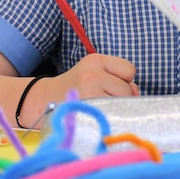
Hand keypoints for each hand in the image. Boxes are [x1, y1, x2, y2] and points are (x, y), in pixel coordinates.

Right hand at [22, 54, 138, 127]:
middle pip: (127, 89)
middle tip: (100, 98)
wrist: (44, 100)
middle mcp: (92, 74)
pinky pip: (112, 116)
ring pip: (121, 104)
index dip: (123, 80)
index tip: (108, 84)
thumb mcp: (94, 72)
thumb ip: (118, 79)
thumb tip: (136, 93)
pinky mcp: (86, 111)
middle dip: (119, 96)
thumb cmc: (75, 87)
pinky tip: (96, 115)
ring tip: (97, 106)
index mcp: (95, 60)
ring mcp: (89, 94)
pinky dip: (109, 118)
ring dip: (115, 108)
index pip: (129, 70)